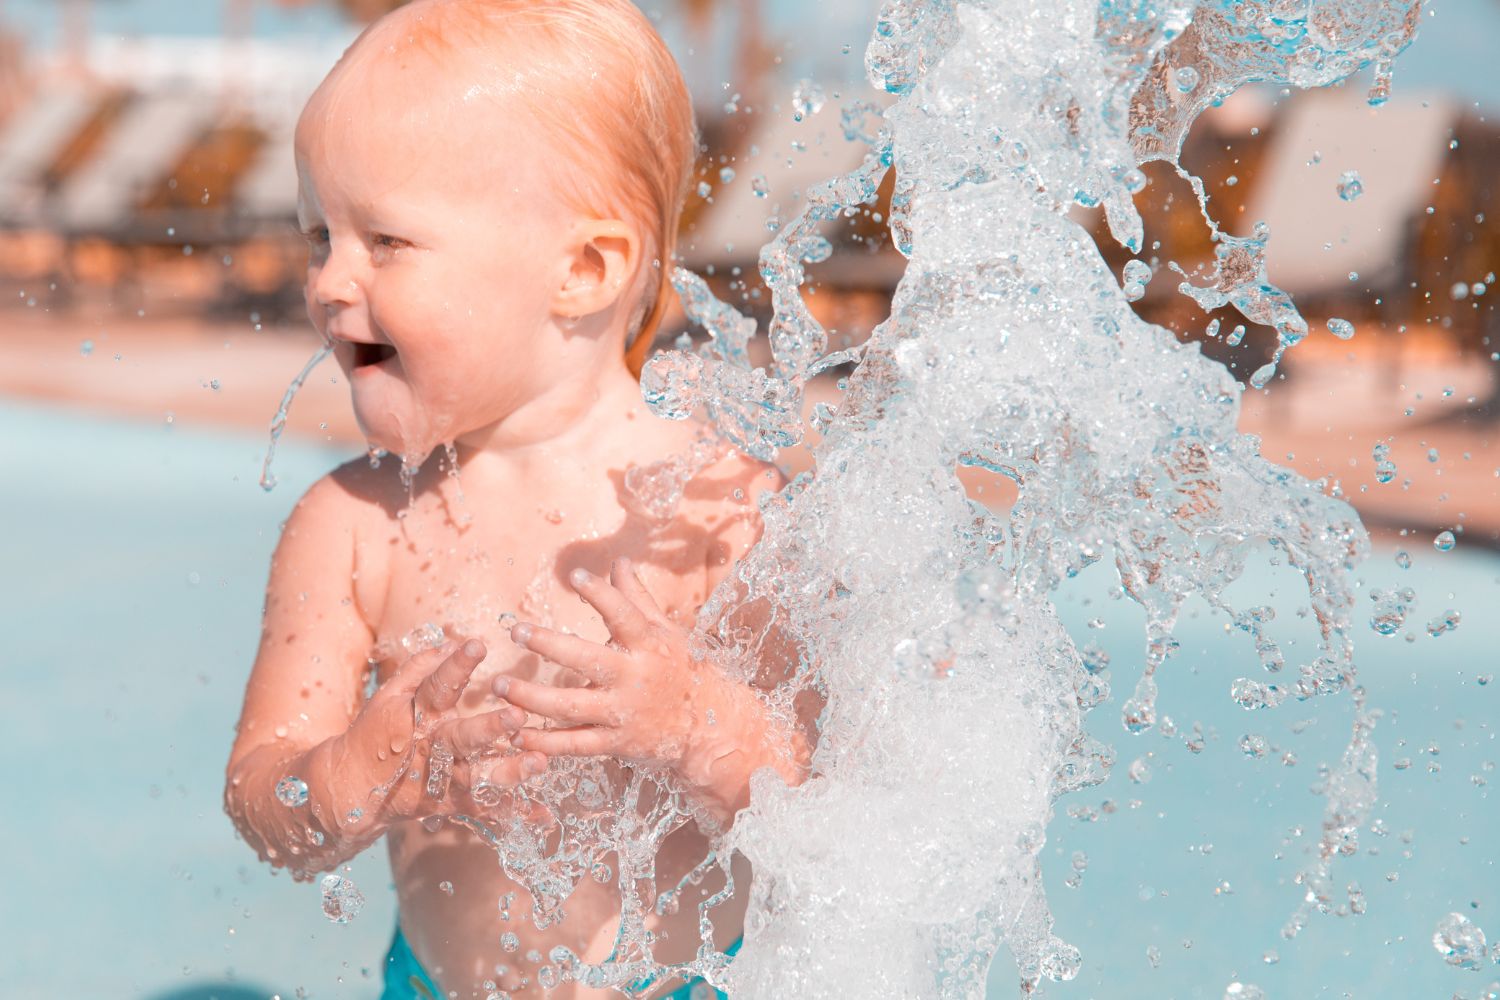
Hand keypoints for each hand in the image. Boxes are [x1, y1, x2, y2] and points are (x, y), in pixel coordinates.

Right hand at [335, 638, 545, 831]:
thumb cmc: (374, 733)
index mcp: (417, 717)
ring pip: (477, 776)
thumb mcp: (388, 697)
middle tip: (518, 716)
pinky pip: (484, 809)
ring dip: (509, 771)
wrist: (351, 788)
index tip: (477, 644)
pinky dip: (514, 812)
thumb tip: (450, 642)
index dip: (455, 665)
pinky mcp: (449, 804)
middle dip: (490, 727)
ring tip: (540, 763)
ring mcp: (441, 779)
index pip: (437, 687)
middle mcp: (431, 748)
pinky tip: (543, 814)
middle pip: (462, 738)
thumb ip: (419, 669)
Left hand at [498, 559, 727, 774]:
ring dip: (532, 698)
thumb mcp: (665, 631)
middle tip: (516, 631)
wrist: (707, 724)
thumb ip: (637, 598)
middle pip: (587, 660)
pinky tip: (516, 734)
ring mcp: (623, 713)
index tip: (575, 575)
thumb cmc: (680, 669)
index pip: (624, 615)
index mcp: (649, 645)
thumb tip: (619, 562)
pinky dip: (544, 742)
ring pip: (571, 706)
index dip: (601, 594)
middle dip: (549, 645)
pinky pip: (575, 744)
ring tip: (501, 684)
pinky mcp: (616, 743)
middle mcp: (635, 677)